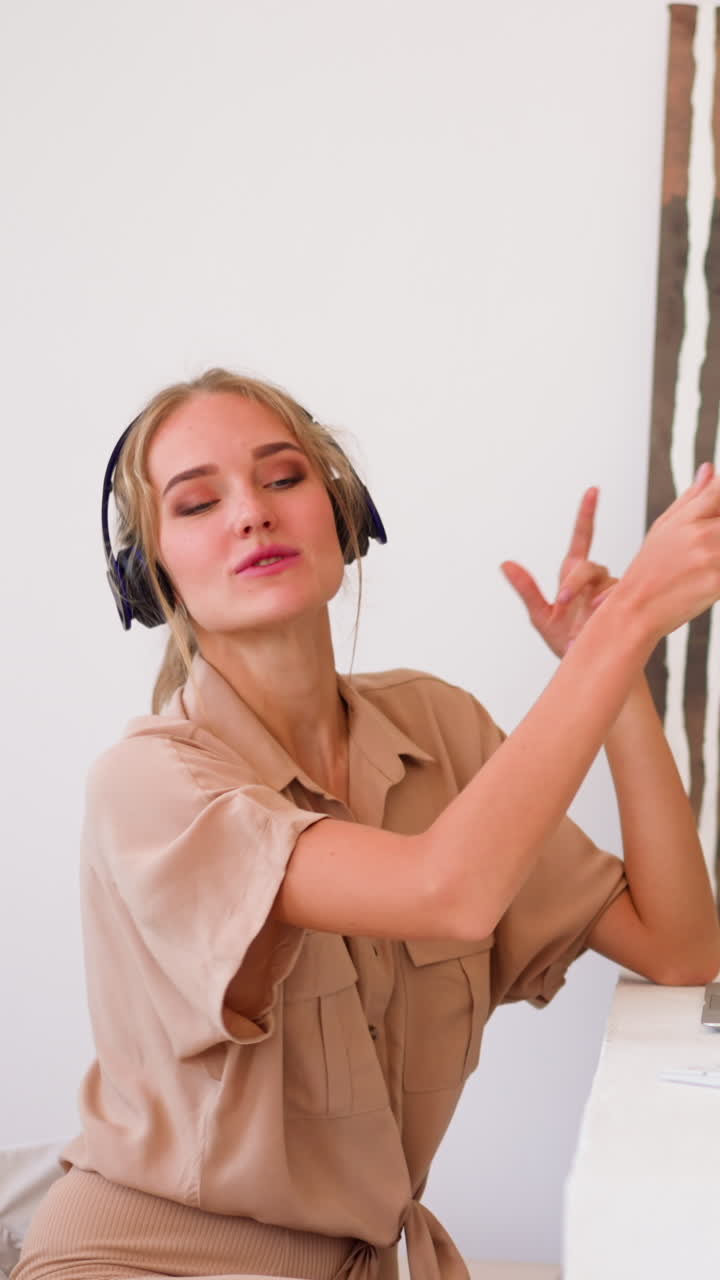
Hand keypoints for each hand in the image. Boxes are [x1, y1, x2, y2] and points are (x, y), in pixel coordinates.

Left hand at [501, 487, 616, 657]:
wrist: (590, 666)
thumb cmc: (565, 642)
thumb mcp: (541, 617)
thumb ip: (525, 589)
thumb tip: (504, 563)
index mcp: (573, 575)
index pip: (582, 537)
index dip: (587, 514)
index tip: (593, 490)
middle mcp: (594, 580)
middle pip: (588, 565)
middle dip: (574, 580)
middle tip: (562, 602)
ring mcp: (612, 591)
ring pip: (603, 581)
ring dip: (588, 596)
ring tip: (582, 619)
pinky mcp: (626, 605)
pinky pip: (619, 597)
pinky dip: (609, 604)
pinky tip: (602, 616)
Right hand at [617, 461, 719, 642]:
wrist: (635, 610)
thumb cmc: (648, 571)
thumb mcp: (664, 527)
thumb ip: (692, 498)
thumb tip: (709, 469)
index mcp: (688, 517)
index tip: (716, 513)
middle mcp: (701, 533)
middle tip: (711, 542)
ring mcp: (712, 558)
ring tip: (708, 559)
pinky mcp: (718, 582)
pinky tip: (710, 575)